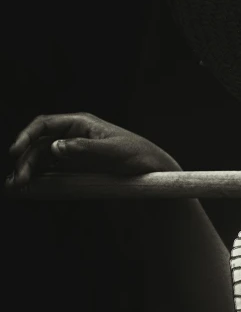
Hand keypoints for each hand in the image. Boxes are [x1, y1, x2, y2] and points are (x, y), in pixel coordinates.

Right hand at [6, 112, 181, 189]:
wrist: (153, 173)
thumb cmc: (139, 156)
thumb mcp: (114, 150)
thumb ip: (85, 148)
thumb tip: (56, 146)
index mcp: (82, 124)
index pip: (46, 124)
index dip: (27, 135)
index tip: (15, 151)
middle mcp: (74, 136)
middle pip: (40, 144)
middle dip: (26, 159)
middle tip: (20, 180)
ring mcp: (74, 153)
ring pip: (42, 159)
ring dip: (29, 170)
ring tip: (19, 186)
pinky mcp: (76, 168)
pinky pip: (52, 171)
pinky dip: (39, 178)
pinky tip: (30, 187)